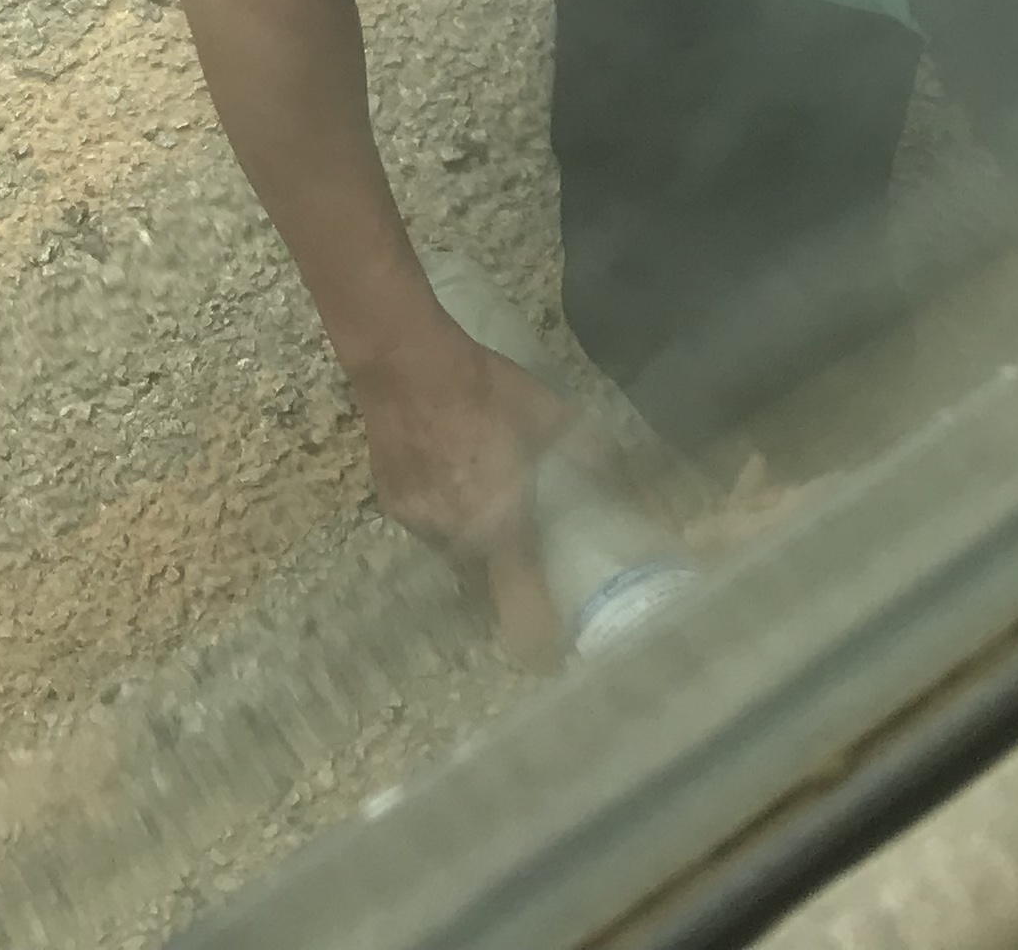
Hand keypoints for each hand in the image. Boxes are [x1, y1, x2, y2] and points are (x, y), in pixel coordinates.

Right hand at [354, 326, 576, 667]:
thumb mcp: (548, 413)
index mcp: (502, 520)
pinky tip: (449, 478)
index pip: (520, 596)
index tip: (550, 655)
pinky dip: (441, 516)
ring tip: (482, 502)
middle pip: (484, 579)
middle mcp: (459, 535)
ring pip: (453, 553)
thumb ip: (586, 450)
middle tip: (521, 545)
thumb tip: (624, 474)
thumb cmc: (485, 388)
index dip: (536, 631)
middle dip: (503, 572)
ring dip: (471, 542)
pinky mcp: (393, 506)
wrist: (406, 362)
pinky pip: (425, 526)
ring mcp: (420, 524)